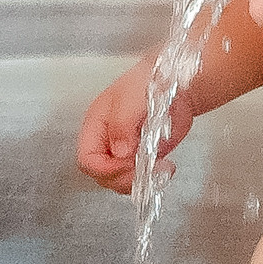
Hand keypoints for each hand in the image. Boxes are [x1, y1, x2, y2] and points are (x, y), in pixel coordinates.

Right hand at [74, 54, 192, 194]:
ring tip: (161, 168)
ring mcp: (125, 152)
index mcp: (96, 126)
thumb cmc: (147, 82)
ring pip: (120, 181)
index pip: (87, 159)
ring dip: (139, 181)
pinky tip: (166, 168)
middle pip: (102, 175)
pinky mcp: (143, 158)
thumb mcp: (131, 99)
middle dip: (123, 178)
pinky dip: (151, 179)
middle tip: (145, 170)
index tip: (127, 166)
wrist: (175, 83)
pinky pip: (139, 178)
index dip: (104, 169)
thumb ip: (122, 125)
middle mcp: (107, 143)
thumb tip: (121, 153)